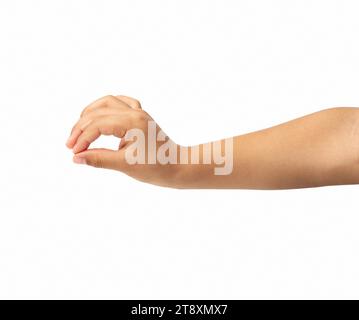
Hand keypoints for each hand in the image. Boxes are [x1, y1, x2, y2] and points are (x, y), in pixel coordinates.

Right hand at [66, 95, 181, 186]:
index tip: (73, 153)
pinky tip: (99, 115)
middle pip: (99, 111)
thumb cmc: (156, 167)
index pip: (98, 125)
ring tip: (80, 129)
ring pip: (107, 102)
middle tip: (71, 144)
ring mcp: (139, 112)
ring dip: (91, 113)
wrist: (177, 166)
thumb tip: (76, 158)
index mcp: (132, 123)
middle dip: (81, 127)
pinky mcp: (140, 115)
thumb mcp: (126, 165)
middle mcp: (135, 112)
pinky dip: (106, 107)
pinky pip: (121, 102)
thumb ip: (99, 159)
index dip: (82, 138)